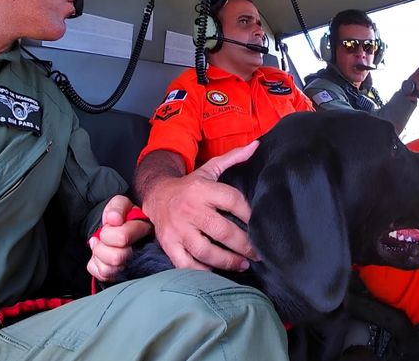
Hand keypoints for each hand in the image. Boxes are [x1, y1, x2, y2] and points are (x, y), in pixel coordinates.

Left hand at [87, 195, 152, 281]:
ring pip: (110, 270)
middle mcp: (140, 250)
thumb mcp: (118, 203)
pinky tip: (100, 257)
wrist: (110, 226)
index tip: (107, 226)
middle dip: (102, 247)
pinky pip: (103, 275)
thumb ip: (117, 207)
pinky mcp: (118, 274)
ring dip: (99, 256)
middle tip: (102, 239)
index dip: (108, 233)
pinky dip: (96, 265)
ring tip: (101, 246)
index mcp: (142, 230)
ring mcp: (130, 264)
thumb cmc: (117, 214)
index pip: (122, 238)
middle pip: (117, 258)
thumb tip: (114, 220)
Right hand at [142, 141, 259, 271]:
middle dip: (243, 244)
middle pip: (221, 230)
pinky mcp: (168, 244)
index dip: (249, 214)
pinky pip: (186, 264)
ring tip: (243, 265)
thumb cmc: (190, 185)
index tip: (261, 225)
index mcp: (202, 189)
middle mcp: (190, 209)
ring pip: (204, 250)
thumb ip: (233, 157)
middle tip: (258, 253)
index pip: (232, 201)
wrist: (156, 195)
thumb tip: (256, 145)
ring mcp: (178, 229)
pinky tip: (217, 272)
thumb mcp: (210, 168)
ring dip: (227, 261)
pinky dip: (202, 271)